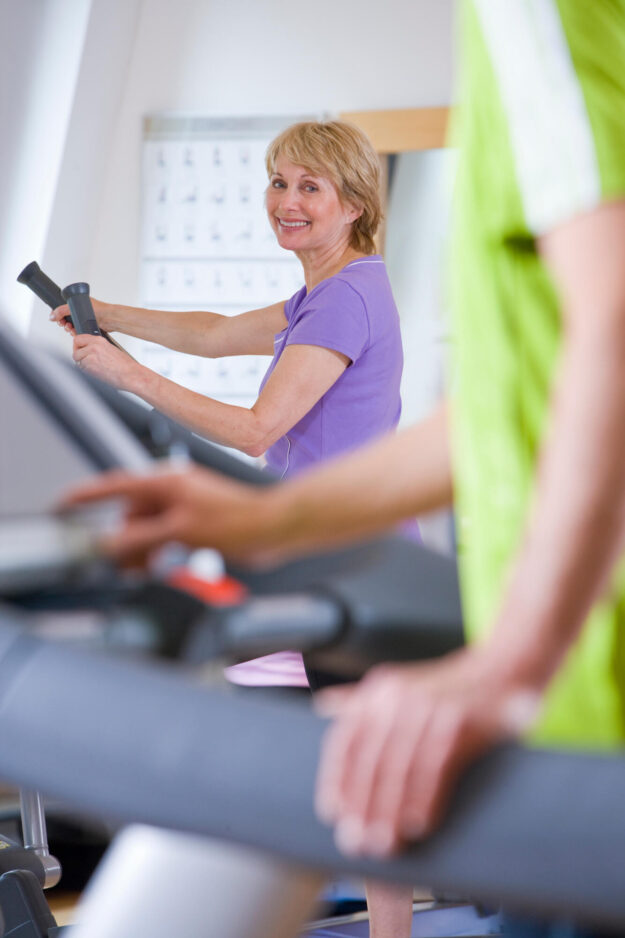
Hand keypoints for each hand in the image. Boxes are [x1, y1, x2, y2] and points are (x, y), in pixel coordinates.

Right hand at [50, 297, 111, 335]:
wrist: (110, 319)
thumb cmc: (100, 309)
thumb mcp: (76, 307)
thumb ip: (62, 310)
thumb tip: (52, 315)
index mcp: (78, 303)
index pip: (64, 309)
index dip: (60, 315)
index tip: (59, 319)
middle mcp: (81, 311)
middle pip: (67, 318)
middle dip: (64, 322)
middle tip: (65, 324)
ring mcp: (85, 319)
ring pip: (72, 325)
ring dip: (69, 328)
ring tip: (71, 328)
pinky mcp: (88, 326)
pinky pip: (79, 330)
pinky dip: (76, 332)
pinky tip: (76, 332)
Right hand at [60, 466, 268, 566]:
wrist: (272, 528)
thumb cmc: (237, 521)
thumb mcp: (179, 531)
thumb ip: (140, 538)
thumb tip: (110, 543)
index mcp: (166, 482)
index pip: (116, 486)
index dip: (87, 496)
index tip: (64, 504)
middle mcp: (173, 491)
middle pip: (131, 513)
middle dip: (120, 537)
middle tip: (111, 561)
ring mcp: (185, 507)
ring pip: (148, 528)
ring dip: (139, 549)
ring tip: (134, 570)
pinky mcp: (196, 523)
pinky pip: (165, 535)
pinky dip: (157, 550)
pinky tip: (154, 566)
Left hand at [72, 334, 137, 390]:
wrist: (131, 375)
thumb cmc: (125, 365)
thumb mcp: (111, 349)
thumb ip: (97, 347)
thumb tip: (87, 349)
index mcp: (99, 340)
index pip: (79, 338)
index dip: (78, 345)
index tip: (80, 349)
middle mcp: (94, 346)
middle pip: (75, 349)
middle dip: (78, 355)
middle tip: (85, 360)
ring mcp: (91, 355)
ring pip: (77, 359)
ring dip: (83, 364)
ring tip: (95, 368)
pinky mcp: (90, 365)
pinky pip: (81, 368)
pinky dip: (87, 371)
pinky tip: (97, 372)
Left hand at [314, 649, 539, 857]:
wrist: (501, 670)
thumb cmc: (447, 687)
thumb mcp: (400, 684)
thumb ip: (362, 697)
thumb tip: (322, 704)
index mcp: (378, 691)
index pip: (347, 740)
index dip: (337, 779)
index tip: (333, 814)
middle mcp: (398, 696)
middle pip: (371, 760)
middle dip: (363, 806)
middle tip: (359, 842)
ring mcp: (428, 707)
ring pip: (401, 768)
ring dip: (390, 811)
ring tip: (387, 843)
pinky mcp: (458, 722)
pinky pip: (435, 769)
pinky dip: (424, 799)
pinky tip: (418, 824)